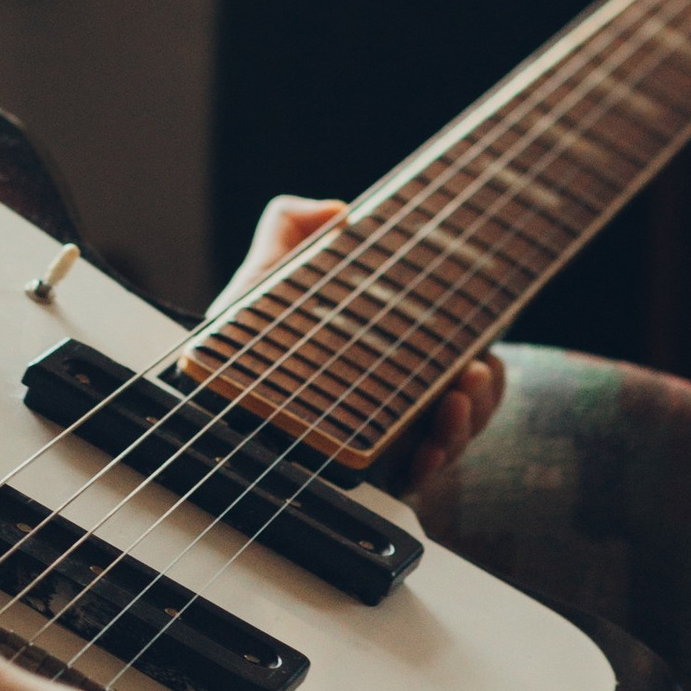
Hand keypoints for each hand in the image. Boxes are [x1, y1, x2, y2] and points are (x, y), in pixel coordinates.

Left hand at [219, 196, 506, 494]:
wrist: (206, 401)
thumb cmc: (246, 342)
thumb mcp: (267, 279)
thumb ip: (291, 229)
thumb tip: (337, 209)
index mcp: (393, 358)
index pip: (455, 356)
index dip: (479, 352)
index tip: (483, 340)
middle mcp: (399, 403)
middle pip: (468, 402)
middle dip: (485, 392)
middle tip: (474, 372)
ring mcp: (388, 445)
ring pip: (451, 440)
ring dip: (464, 426)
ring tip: (456, 403)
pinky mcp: (367, 481)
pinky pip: (413, 481)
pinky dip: (426, 466)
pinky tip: (421, 454)